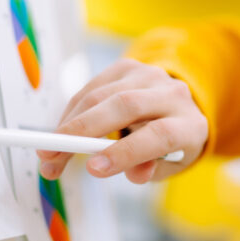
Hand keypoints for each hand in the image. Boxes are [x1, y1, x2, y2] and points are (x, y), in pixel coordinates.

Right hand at [37, 58, 207, 183]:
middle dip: (83, 131)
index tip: (93, 169)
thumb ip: (150, 170)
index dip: (125, 152)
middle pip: (125, 106)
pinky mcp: (128, 67)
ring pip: (102, 95)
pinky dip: (72, 110)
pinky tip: (62, 130)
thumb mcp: (167, 167)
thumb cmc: (170, 146)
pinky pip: (92, 87)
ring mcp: (150, 76)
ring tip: (49, 152)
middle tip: (52, 156)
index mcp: (190, 125)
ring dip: (69, 124)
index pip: (159, 135)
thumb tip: (132, 173)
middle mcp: (173, 94)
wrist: (177, 109)